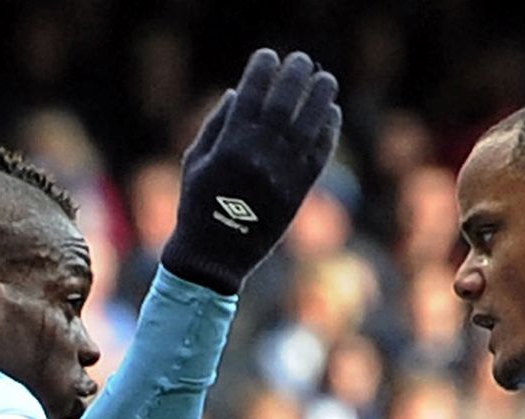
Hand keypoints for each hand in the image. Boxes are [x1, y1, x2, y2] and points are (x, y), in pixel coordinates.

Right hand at [159, 48, 341, 293]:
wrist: (214, 257)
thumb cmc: (197, 205)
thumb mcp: (194, 161)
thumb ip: (215, 124)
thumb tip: (241, 92)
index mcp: (228, 146)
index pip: (250, 95)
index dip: (261, 70)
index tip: (268, 55)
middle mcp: (258, 157)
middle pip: (283, 104)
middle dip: (293, 77)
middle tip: (302, 60)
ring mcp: (280, 175)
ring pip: (307, 126)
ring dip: (319, 98)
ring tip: (325, 80)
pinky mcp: (297, 193)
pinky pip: (318, 155)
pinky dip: (327, 131)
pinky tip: (330, 113)